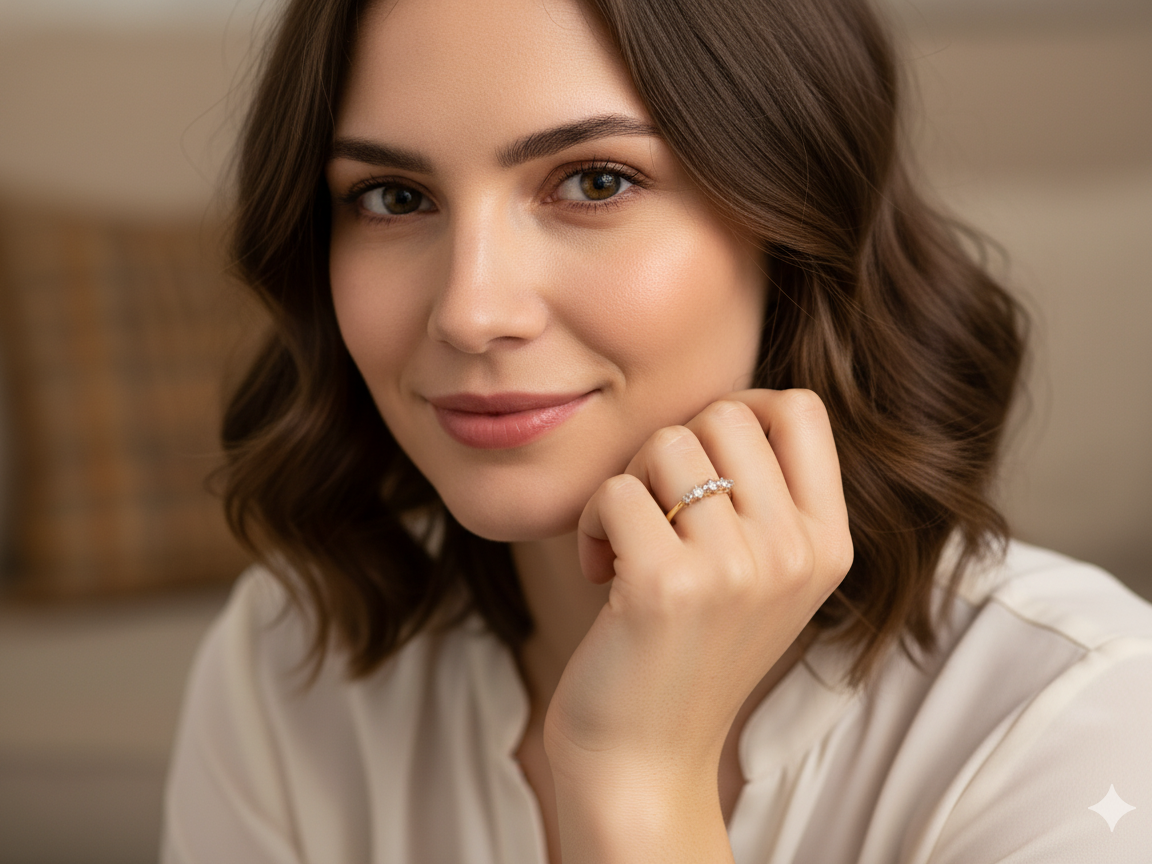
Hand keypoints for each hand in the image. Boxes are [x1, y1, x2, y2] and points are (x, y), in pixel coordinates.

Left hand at [544, 389, 852, 858]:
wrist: (645, 760)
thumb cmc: (688, 651)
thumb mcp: (760, 576)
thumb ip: (763, 495)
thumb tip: (724, 404)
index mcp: (828, 544)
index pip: (801, 408)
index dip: (739, 408)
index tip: (701, 462)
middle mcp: (795, 553)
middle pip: (726, 413)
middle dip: (671, 450)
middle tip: (653, 510)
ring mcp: (737, 569)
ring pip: (667, 443)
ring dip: (627, 483)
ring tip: (625, 542)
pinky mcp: (669, 585)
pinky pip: (616, 489)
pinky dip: (591, 521)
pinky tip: (600, 571)